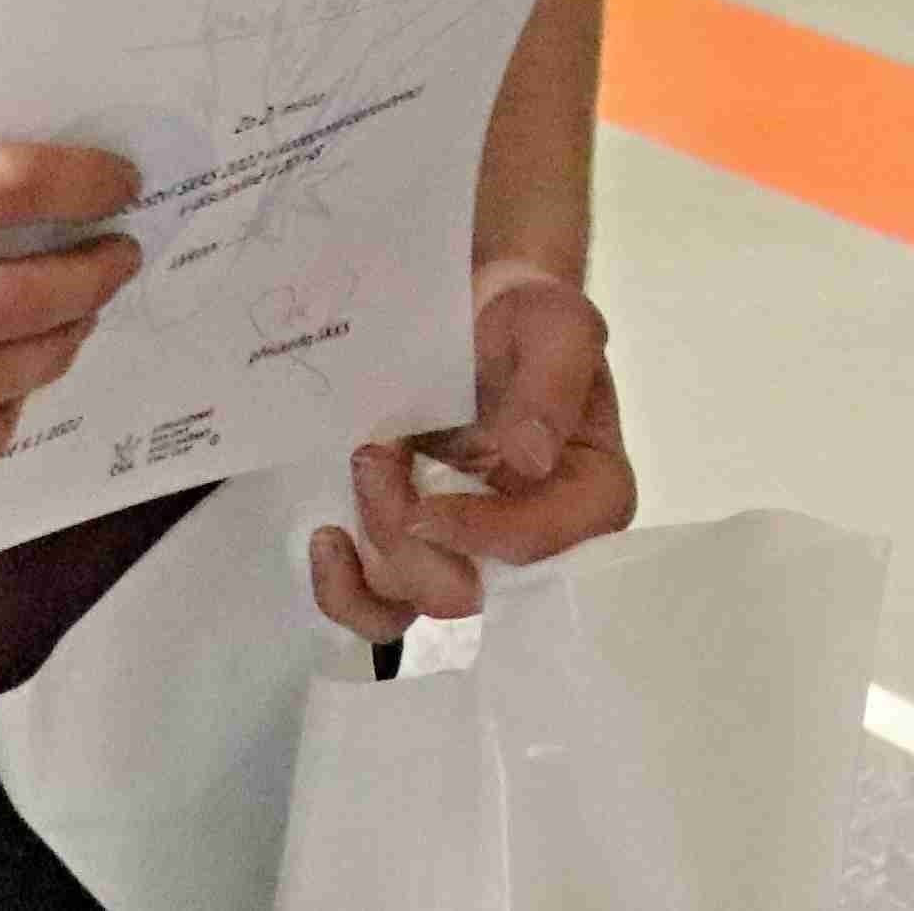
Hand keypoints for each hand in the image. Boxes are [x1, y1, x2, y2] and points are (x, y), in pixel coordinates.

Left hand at [311, 262, 635, 637]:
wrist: (473, 307)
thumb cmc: (527, 316)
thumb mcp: (557, 325)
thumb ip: (555, 380)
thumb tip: (530, 459)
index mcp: (586, 498)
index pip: (541, 545)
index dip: (481, 535)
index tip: (424, 504)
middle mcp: (528, 541)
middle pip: (464, 590)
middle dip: (408, 537)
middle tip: (374, 456)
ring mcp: (464, 550)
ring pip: (411, 599)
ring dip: (373, 545)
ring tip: (362, 463)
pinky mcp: (412, 547)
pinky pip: (377, 606)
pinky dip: (344, 590)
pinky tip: (327, 538)